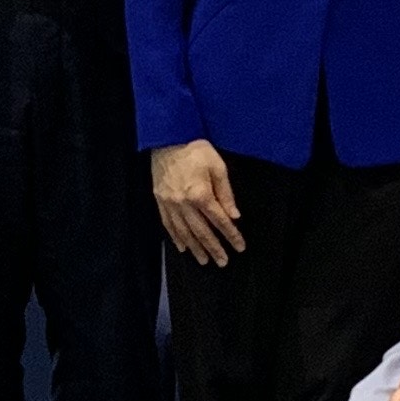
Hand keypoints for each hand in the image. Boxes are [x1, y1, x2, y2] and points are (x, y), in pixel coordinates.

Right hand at [150, 139, 242, 266]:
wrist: (168, 138)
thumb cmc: (196, 149)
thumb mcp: (217, 166)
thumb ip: (226, 193)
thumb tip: (233, 215)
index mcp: (201, 194)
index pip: (219, 220)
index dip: (231, 235)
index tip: (240, 247)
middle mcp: (184, 203)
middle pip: (201, 231)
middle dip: (214, 248)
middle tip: (222, 263)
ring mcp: (170, 203)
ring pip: (184, 232)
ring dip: (195, 248)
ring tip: (204, 260)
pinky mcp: (160, 200)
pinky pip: (168, 224)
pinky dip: (176, 238)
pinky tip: (182, 247)